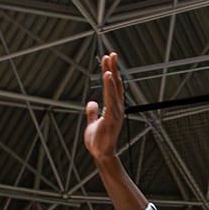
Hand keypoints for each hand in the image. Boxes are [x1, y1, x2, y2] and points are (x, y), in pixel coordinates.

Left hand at [81, 52, 125, 167]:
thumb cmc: (98, 142)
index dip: (111, 73)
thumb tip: (91, 102)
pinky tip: (108, 75)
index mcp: (113, 108)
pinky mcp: (112, 117)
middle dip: (114, 68)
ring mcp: (116, 112)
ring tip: (109, 60)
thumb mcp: (92, 124)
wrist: (101, 155)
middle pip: (116, 84)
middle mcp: (117, 108)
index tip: (108, 61)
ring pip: (114, 89)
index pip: (113, 87)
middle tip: (111, 54)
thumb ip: (92, 112)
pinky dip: (110, 86)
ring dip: (112, 73)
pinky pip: (111, 98)